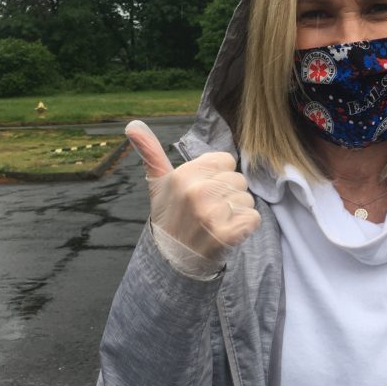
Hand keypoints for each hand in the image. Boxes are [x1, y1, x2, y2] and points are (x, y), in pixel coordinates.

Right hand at [125, 120, 260, 260]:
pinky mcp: (227, 234)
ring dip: (237, 213)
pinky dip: (245, 227)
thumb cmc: (170, 218)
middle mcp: (197, 192)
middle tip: (208, 211)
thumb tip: (133, 125)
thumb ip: (151, 153)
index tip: (202, 192)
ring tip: (216, 223)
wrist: (173, 260)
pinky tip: (226, 234)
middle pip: (238, 180)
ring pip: (247, 200)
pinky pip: (253, 218)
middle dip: (228, 195)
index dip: (218, 176)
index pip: (226, 160)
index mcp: (183, 175)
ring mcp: (212, 214)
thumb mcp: (158, 185)